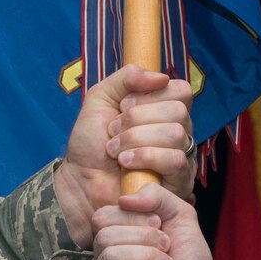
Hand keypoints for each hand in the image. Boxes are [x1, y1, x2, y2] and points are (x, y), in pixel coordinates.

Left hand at [55, 66, 197, 245]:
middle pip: (178, 110)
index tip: (123, 108)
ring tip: (116, 151)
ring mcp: (181, 157)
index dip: (149, 96)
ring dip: (135, 139)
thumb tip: (161, 77)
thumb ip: (127, 77)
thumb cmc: (90, 143)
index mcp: (164, 109)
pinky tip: (125, 163)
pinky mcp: (178, 182)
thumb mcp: (101, 98)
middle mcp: (178, 131)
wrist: (80, 180)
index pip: (180, 90)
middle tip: (113, 132)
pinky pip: (175, 160)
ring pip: (175, 134)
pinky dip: (144, 157)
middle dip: (136, 120)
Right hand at [90, 182, 241, 259]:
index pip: (102, 217)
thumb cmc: (189, 259)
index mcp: (115, 235)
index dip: (133, 218)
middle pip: (105, 236)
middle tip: (167, 249)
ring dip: (147, 258)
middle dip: (144, 240)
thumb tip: (125, 198)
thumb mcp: (180, 215)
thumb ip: (157, 195)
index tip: (159, 225)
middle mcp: (103, 257)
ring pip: (110, 257)